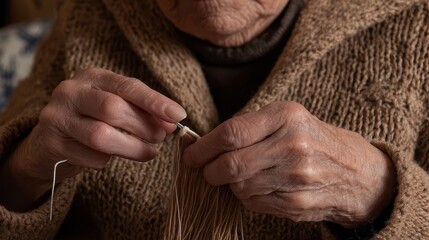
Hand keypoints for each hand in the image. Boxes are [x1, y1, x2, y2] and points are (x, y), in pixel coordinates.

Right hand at [0, 68, 185, 210]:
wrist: (49, 142)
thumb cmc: (91, 120)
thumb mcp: (115, 107)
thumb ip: (142, 111)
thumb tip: (172, 122)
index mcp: (91, 77)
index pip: (128, 86)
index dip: (155, 101)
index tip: (179, 115)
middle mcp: (70, 92)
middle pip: (114, 108)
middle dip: (144, 125)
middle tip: (161, 137)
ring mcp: (57, 117)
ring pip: (101, 135)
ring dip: (133, 148)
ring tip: (149, 152)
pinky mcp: (52, 144)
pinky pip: (90, 157)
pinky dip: (109, 161)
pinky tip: (112, 157)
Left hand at [183, 101, 395, 227]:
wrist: (355, 172)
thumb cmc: (312, 139)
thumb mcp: (286, 118)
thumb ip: (248, 127)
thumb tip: (203, 144)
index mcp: (287, 117)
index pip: (231, 133)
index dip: (203, 147)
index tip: (190, 154)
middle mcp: (293, 146)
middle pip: (230, 165)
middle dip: (209, 171)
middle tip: (206, 169)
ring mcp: (295, 178)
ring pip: (239, 187)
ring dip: (230, 184)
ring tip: (241, 174)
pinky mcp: (296, 204)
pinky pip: (253, 203)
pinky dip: (246, 196)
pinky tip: (259, 186)